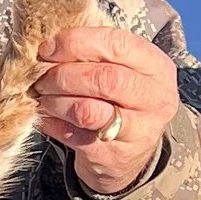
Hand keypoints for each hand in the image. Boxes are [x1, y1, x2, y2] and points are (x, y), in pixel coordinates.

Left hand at [33, 23, 178, 198]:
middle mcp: (155, 99)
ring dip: (55, 101)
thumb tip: (50, 45)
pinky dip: (53, 123)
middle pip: (104, 78)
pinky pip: (74, 136)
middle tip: (43, 78)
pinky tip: (49, 117)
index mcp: (157, 67)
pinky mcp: (115, 157)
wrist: (132, 153)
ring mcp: (139, 131)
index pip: (117, 44)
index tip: (48, 48)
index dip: (76, 42)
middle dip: (63, 75)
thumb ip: (94, 53)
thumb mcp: (121, 69)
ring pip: (87, 111)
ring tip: (44, 97)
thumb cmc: (120, 99)